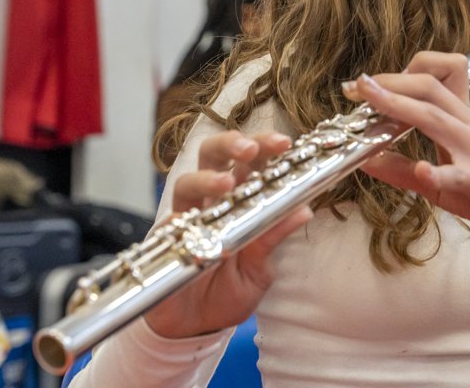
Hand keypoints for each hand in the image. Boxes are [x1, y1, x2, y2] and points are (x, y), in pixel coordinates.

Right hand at [144, 131, 311, 338]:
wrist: (196, 327)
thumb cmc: (228, 292)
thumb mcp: (260, 268)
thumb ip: (274, 237)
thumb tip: (305, 210)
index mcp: (239, 201)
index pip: (250, 163)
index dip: (264, 147)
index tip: (283, 143)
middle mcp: (210, 203)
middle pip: (213, 156)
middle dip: (230, 144)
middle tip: (249, 149)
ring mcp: (185, 219)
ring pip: (187, 182)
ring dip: (207, 179)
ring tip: (226, 184)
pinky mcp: (164, 240)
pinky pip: (168, 222)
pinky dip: (181, 219)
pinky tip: (192, 222)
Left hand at [346, 51, 469, 242]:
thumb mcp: (444, 180)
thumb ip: (404, 170)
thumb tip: (365, 160)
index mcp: (461, 120)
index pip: (430, 81)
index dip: (395, 76)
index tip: (363, 84)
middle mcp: (469, 126)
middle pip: (429, 88)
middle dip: (390, 82)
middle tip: (356, 86)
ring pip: (437, 118)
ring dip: (401, 107)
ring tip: (372, 102)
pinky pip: (459, 174)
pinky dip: (439, 172)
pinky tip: (424, 172)